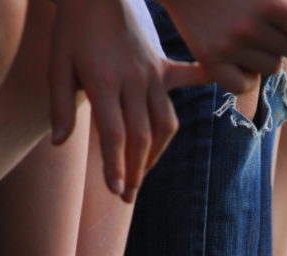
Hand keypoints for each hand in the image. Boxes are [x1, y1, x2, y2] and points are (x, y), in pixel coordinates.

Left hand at [49, 0, 207, 201]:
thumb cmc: (72, 29)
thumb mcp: (56, 64)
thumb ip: (59, 105)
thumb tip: (58, 142)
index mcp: (103, 82)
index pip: (114, 134)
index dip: (116, 165)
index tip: (117, 190)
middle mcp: (133, 81)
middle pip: (141, 136)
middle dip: (135, 170)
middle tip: (128, 196)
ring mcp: (151, 73)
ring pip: (164, 123)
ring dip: (155, 152)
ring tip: (144, 171)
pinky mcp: (161, 64)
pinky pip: (188, 78)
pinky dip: (204, 83)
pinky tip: (229, 86)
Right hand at [159, 0, 286, 92]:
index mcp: (272, 1)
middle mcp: (250, 25)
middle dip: (286, 39)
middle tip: (264, 22)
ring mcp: (228, 45)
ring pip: (271, 69)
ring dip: (264, 55)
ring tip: (246, 33)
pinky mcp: (209, 60)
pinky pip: (245, 86)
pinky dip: (244, 75)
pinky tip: (234, 55)